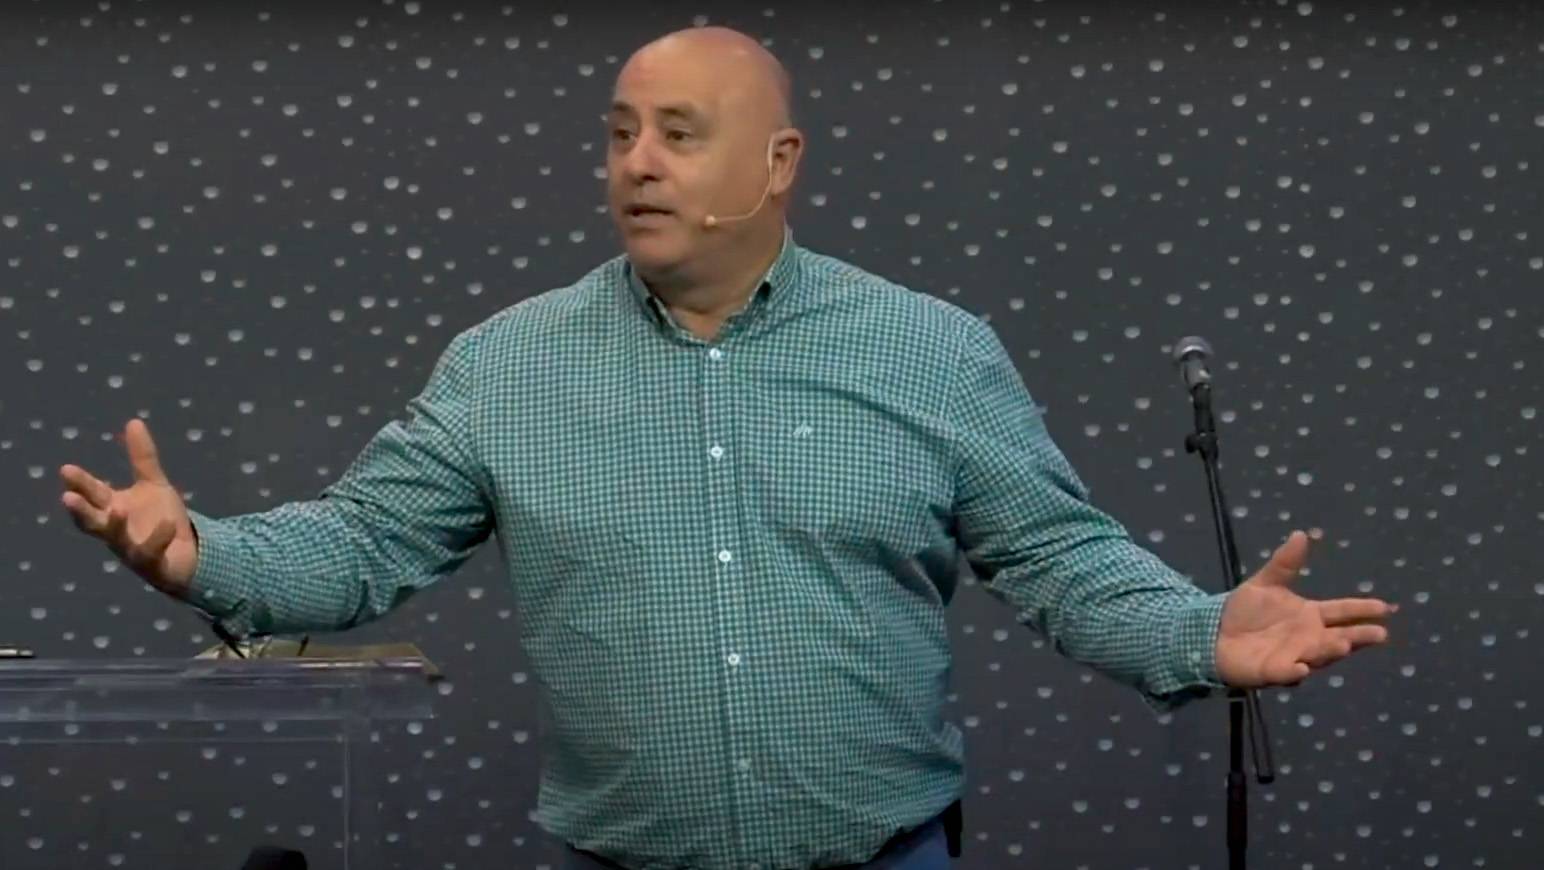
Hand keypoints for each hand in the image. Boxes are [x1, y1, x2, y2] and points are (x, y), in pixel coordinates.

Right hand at [59, 418, 197, 596]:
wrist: (186, 555)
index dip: (79, 484)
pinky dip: (158, 538)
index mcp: (113, 508)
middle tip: (67, 497)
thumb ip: (143, 457)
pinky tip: (168, 524)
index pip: (92, 494)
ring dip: (114, 525)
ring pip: (116, 540)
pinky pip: (151, 553)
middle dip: (80, 509)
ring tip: (118, 508)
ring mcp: (131, 548)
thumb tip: (134, 421)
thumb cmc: (160, 520)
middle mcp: (116, 530)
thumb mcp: (154, 484)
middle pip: (92, 520)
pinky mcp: (151, 563)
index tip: (66, 470)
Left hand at [1215, 529, 1396, 688]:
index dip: (1362, 609)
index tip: (1385, 607)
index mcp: (1310, 616)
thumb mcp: (1265, 583)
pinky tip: (1301, 669)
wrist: (1214, 634)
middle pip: (1339, 637)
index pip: (1342, 612)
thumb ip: (1284, 564)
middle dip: (1358, 637)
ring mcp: (1294, 656)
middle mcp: (1309, 638)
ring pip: (1317, 655)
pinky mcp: (1272, 671)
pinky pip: (1286, 673)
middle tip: (1379, 634)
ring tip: (1344, 643)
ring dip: (1329, 651)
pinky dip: (1294, 672)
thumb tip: (1301, 534)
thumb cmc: (1246, 611)